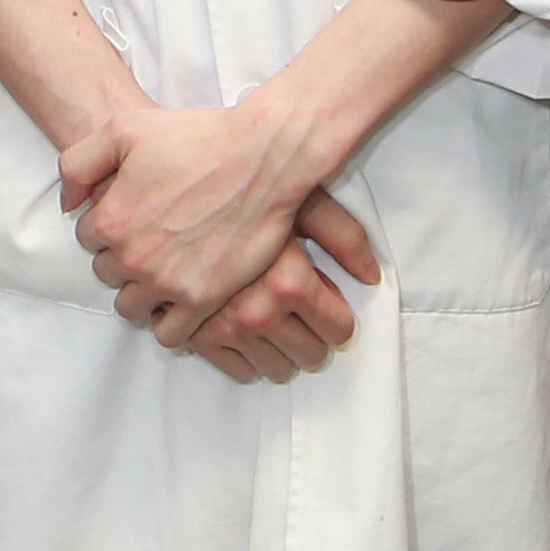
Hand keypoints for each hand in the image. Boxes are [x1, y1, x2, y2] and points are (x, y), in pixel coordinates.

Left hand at [59, 98, 328, 337]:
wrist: (263, 157)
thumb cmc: (197, 139)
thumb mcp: (123, 129)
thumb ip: (78, 164)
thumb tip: (68, 206)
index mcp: (110, 219)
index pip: (86, 238)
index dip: (109, 223)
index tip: (135, 213)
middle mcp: (133, 257)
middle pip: (107, 273)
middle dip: (123, 257)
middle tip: (154, 238)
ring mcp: (168, 282)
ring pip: (131, 308)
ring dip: (142, 292)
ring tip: (165, 270)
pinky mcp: (203, 299)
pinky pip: (169, 334)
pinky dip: (170, 321)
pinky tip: (181, 297)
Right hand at [185, 192, 381, 382]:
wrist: (179, 181)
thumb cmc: (246, 186)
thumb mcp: (303, 200)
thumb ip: (342, 236)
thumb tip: (371, 276)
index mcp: (289, 281)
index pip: (338, 329)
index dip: (340, 319)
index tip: (332, 311)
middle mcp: (255, 311)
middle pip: (308, 356)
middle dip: (314, 341)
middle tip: (307, 323)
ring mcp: (219, 325)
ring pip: (272, 369)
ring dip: (281, 354)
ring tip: (278, 327)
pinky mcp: (189, 332)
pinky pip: (231, 367)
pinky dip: (244, 357)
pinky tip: (246, 331)